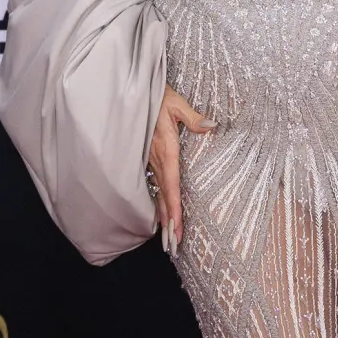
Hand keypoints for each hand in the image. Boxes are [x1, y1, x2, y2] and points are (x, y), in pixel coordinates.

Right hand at [147, 84, 216, 253]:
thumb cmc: (152, 95)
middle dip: (169, 222)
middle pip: (164, 197)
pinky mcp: (144, 157)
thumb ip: (193, 117)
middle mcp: (155, 160)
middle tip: (173, 246)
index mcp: (165, 150)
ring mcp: (147, 160)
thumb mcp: (175, 103)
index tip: (178, 229)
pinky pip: (151, 183)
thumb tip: (211, 126)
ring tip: (167, 238)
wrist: (126, 92)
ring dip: (163, 216)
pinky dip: (157, 201)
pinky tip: (159, 212)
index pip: (172, 186)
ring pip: (157, 193)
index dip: (175, 209)